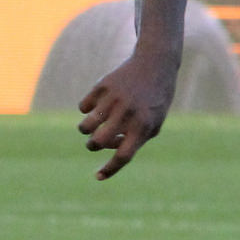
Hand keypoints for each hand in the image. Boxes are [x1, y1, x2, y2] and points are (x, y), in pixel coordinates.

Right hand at [77, 50, 177, 179]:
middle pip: (98, 142)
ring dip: (85, 130)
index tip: (98, 176)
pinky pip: (83, 106)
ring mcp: (114, 99)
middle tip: (94, 143)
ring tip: (90, 126)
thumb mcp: (154, 122)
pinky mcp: (103, 85)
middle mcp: (127, 113)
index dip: (110, 169)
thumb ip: (135, 140)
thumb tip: (107, 147)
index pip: (123, 155)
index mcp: (143, 126)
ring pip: (85, 126)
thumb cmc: (156, 99)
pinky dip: (86, 110)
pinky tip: (95, 106)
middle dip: (92, 146)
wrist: (155, 63)